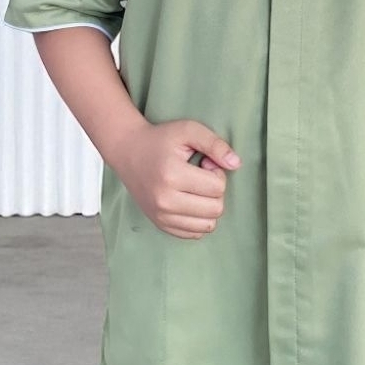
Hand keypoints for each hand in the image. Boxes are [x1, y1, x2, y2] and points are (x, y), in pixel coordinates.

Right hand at [115, 119, 240, 240]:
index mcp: (172, 176)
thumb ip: (215, 144)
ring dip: (208, 206)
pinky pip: (194, 234)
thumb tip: (236, 164)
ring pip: (207, 225)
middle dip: (215, 191)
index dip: (217, 172)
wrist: (128, 151)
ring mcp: (161, 216)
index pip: (217, 187)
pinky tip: (190, 201)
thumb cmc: (161, 139)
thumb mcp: (189, 130)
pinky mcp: (160, 224)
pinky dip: (199, 219)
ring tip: (195, 189)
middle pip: (215, 209)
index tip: (205, 163)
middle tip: (200, 175)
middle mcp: (165, 201)